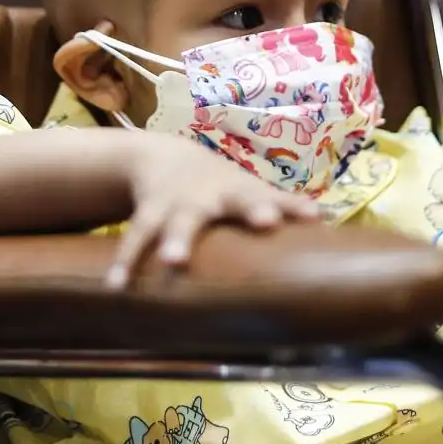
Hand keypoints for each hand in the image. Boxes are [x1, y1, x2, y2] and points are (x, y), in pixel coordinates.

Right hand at [106, 134, 320, 288]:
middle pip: (235, 201)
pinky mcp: (148, 212)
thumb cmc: (221, 185)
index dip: (292, 207)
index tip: (313, 217)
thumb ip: (283, 205)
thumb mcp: (250, 189)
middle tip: (266, 222)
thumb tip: (325, 220)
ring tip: (174, 263)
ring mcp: (179, 202)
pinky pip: (136, 239)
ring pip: (178, 220)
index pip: (275, 197)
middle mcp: (215, 195)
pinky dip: (125, 262)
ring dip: (175, 240)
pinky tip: (116, 287)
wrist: (163, 156)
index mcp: (243, 191)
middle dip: (250, 211)